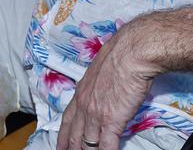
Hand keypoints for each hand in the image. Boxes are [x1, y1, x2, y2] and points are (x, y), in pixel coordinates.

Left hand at [57, 25, 156, 149]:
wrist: (131, 53)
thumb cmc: (121, 55)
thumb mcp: (101, 69)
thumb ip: (98, 84)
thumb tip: (104, 89)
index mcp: (81, 92)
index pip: (68, 119)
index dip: (63, 135)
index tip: (61, 146)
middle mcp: (85, 104)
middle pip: (74, 135)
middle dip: (72, 148)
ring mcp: (96, 114)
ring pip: (87, 143)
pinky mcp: (111, 121)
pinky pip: (106, 146)